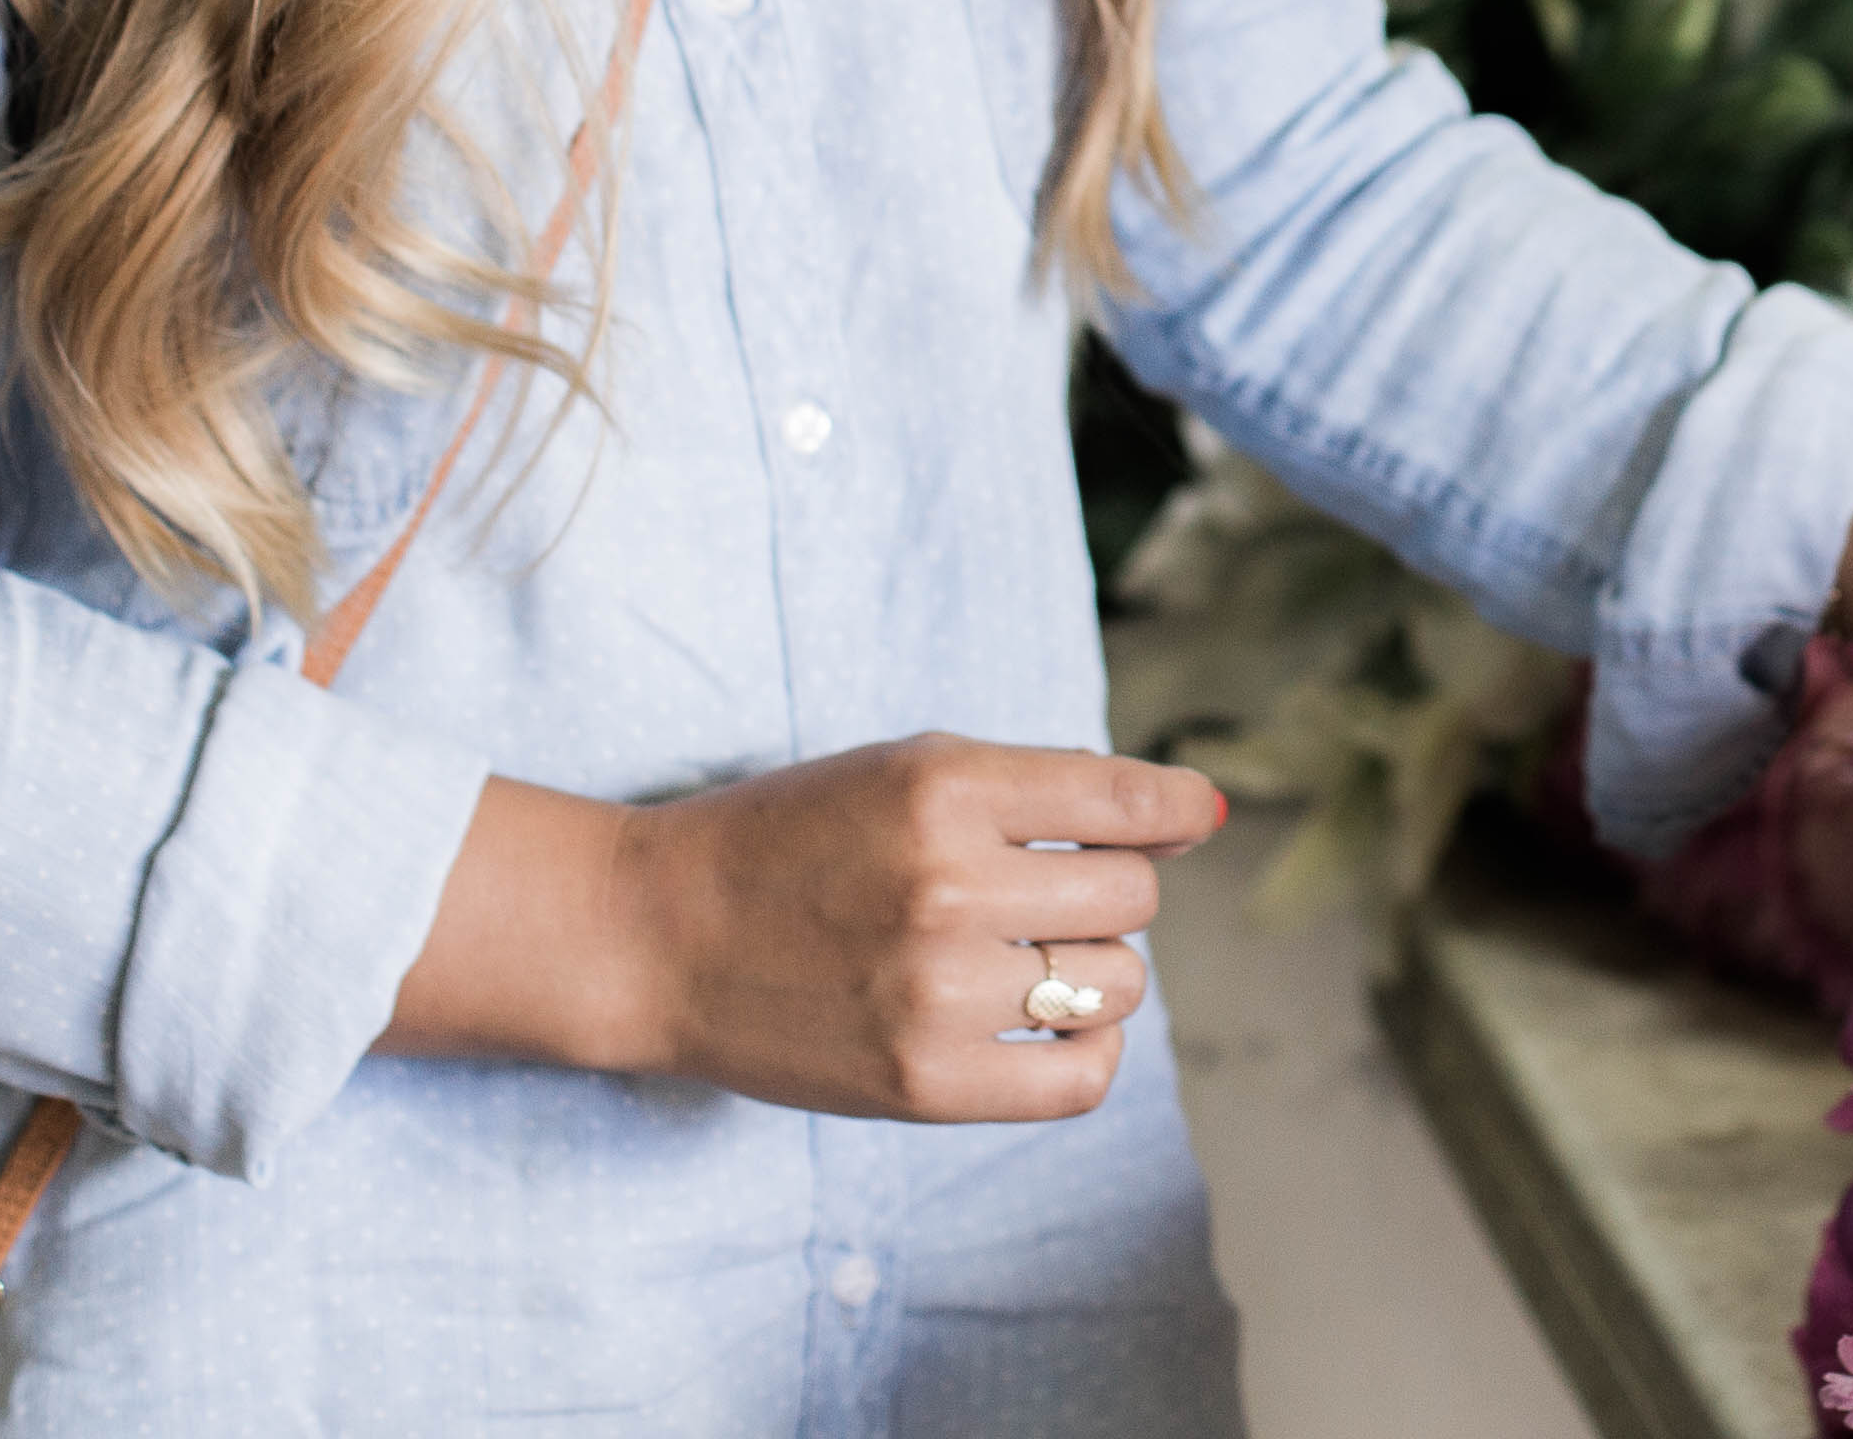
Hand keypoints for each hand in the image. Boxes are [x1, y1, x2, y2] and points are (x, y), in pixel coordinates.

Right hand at [391, 738, 1226, 1122]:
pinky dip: (1087, 1052)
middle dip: (1107, 891)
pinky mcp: (924, 1082)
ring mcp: (936, 992)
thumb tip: (1195, 817)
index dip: (1175, 811)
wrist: (657, 937)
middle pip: (1131, 896)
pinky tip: (1047, 1027)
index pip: (1125, 799)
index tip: (1189, 820)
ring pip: (1118, 984)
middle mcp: (948, 887)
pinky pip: (1081, 1079)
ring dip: (1093, 971)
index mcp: (944, 789)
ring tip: (1024, 960)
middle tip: (1039, 896)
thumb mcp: (908, 772)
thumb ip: (1046, 790)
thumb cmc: (792, 841)